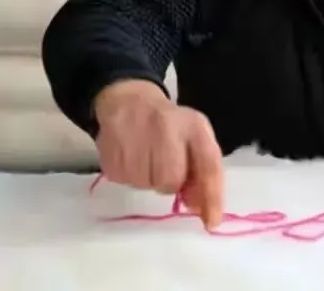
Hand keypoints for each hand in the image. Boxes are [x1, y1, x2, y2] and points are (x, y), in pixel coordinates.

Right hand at [93, 80, 223, 229]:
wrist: (129, 101)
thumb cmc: (170, 125)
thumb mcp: (195, 138)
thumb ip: (203, 171)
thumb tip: (201, 209)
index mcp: (193, 126)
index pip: (208, 164)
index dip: (211, 195)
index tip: (211, 222)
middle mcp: (166, 128)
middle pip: (170, 181)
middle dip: (170, 182)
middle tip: (165, 165)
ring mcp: (135, 138)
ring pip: (147, 185)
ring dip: (149, 179)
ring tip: (148, 157)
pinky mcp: (112, 150)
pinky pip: (125, 181)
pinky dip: (131, 175)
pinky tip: (132, 156)